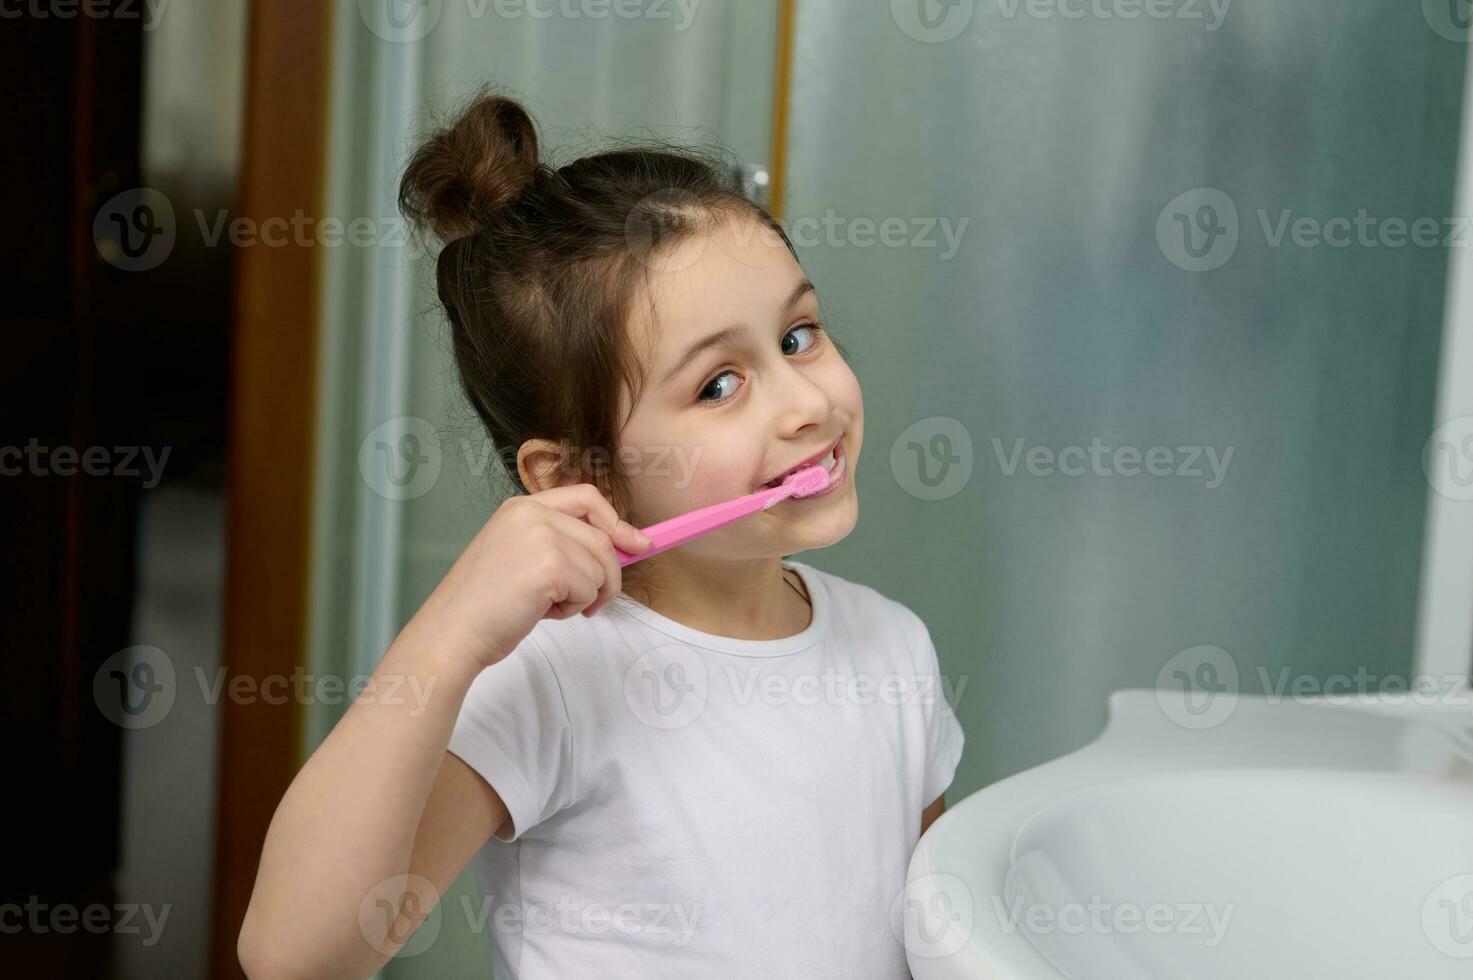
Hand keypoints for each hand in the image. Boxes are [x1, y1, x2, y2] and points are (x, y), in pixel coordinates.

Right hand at [409, 484, 651, 668]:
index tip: (636, 544)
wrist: (452, 632)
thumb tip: (628, 544)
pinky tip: (541, 612)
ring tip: (547, 606)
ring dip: (585, 595)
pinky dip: (574, 609)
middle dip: (607, 576)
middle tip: (588, 604)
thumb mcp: (522, 557)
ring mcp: (541, 536)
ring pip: (600, 566)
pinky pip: (590, 588)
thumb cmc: (484, 605)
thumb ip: (563, 544)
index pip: (587, 498)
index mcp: (522, 507)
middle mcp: (532, 513)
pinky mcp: (550, 565)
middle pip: (602, 537)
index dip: (616, 521)